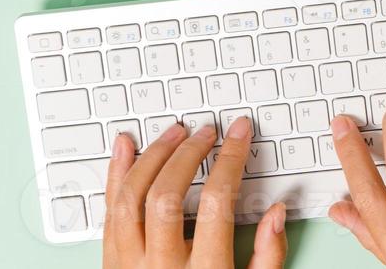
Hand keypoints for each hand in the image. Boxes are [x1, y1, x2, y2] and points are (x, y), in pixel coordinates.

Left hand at [102, 118, 286, 268]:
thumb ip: (268, 258)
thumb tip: (277, 212)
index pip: (216, 203)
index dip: (230, 160)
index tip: (240, 135)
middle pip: (167, 195)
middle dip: (189, 154)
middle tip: (207, 131)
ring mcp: (130, 267)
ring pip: (131, 199)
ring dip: (152, 157)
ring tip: (174, 133)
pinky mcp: (110, 265)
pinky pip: (108, 213)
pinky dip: (115, 175)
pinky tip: (125, 149)